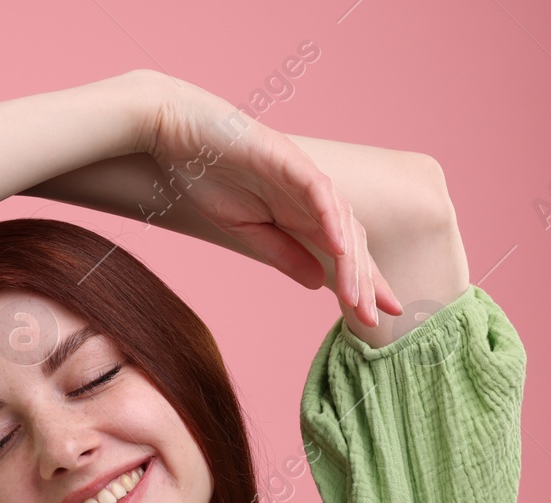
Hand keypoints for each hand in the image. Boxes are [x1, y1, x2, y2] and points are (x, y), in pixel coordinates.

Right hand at [135, 72, 402, 326]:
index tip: (373, 319)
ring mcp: (303, 177)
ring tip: (357, 299)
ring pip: (340, 223)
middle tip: (374, 321)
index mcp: (299, 214)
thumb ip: (283, 254)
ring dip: (351, 263)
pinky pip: (319, 193)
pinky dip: (331, 221)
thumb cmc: (206, 175)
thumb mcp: (246, 230)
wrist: (175, 134)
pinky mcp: (289, 160)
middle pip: (351, 242)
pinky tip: (340, 249)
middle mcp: (310, 197)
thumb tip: (319, 284)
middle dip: (366, 282)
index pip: (340, 253)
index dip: (360, 285)